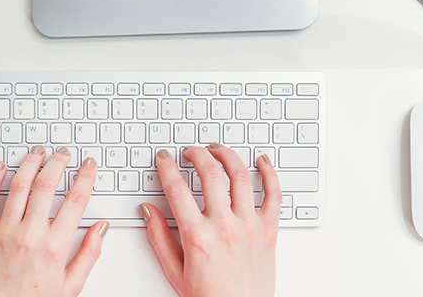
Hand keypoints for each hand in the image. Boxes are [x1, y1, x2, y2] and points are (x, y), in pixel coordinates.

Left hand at [0, 146, 109, 296]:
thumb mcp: (71, 285)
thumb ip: (89, 253)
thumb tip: (101, 228)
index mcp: (54, 247)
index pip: (76, 200)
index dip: (86, 177)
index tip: (89, 166)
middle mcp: (29, 235)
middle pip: (47, 184)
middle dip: (59, 162)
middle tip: (64, 154)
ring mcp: (4, 233)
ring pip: (18, 185)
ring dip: (30, 163)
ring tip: (38, 153)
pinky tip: (1, 168)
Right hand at [141, 144, 281, 296]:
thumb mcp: (174, 270)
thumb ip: (159, 237)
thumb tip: (148, 211)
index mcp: (198, 236)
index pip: (177, 189)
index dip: (167, 167)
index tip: (164, 159)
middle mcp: (224, 227)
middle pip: (210, 174)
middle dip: (197, 154)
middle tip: (190, 152)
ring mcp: (249, 226)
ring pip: (241, 176)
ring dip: (228, 156)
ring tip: (218, 151)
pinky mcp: (269, 231)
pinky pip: (274, 195)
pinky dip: (270, 173)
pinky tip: (262, 162)